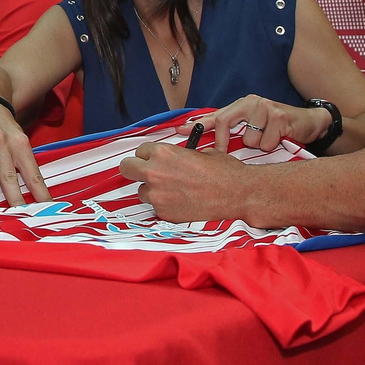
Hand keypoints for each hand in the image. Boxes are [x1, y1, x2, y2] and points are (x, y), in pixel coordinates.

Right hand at [0, 102, 50, 208]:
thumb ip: (26, 163)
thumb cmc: (6, 127)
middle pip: (8, 177)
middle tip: (19, 218)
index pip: (32, 173)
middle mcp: (0, 145)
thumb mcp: (21, 139)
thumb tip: (37, 193)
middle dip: (14, 199)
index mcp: (19, 143)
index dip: (40, 192)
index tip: (47, 209)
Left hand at [119, 141, 251, 223]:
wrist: (237, 195)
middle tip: (147, 173)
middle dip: (135, 169)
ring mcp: (158, 196)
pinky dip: (165, 206)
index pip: (140, 151)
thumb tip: (172, 159)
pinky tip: (181, 203)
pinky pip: (156, 208)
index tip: (154, 160)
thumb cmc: (223, 171)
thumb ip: (178, 155)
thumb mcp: (199, 152)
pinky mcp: (164, 214)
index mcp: (163, 153)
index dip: (149, 156)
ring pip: (141, 191)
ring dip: (152, 190)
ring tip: (173, 191)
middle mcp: (154, 173)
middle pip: (126, 168)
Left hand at [199, 95, 328, 152]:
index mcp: (241, 104)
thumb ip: (230, 130)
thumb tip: (203, 144)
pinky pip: (266, 142)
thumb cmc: (275, 127)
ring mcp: (265, 107)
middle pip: (226, 123)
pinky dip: (271, 146)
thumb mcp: (251, 126)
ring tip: (266, 141)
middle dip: (224, 142)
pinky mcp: (279, 115)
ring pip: (248, 139)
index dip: (198, 124)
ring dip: (257, 146)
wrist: (307, 123)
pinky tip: (278, 140)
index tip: (180, 132)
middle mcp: (250, 102)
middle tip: (225, 154)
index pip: (215, 115)